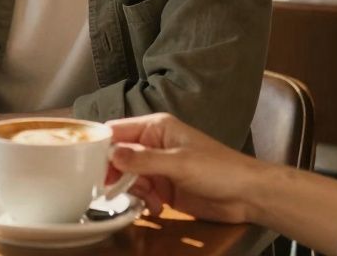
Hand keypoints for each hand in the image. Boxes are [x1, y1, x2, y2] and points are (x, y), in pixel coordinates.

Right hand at [107, 113, 265, 222]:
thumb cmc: (219, 169)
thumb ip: (144, 159)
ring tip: (149, 200)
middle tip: (114, 189)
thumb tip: (112, 154)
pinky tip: (156, 207)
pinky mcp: (163, 187)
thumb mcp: (179, 163)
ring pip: (128, 177)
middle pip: (119, 156)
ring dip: (132, 191)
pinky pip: (140, 192)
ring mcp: (158, 167)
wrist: (246, 195)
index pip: (118, 131)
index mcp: (156, 128)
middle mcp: (154, 144)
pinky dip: (143, 201)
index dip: (102, 146)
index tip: (90, 164)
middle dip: (116, 174)